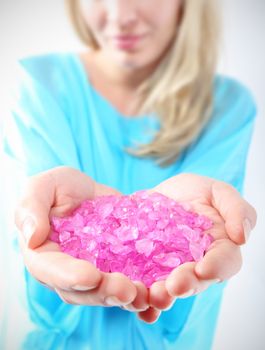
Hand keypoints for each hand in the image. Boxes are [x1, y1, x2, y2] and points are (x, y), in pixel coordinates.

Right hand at [15, 166, 148, 312]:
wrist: (91, 192)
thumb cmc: (61, 187)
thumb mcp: (43, 186)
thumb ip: (31, 207)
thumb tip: (32, 237)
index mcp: (45, 255)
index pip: (52, 270)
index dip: (69, 276)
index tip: (91, 276)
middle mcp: (67, 272)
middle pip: (81, 291)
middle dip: (103, 293)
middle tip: (127, 290)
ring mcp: (94, 273)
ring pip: (105, 293)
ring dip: (124, 297)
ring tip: (145, 294)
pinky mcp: (116, 269)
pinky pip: (127, 283)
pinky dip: (142, 290)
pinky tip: (156, 291)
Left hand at [138, 173, 256, 321]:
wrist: (163, 194)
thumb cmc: (197, 192)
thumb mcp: (218, 192)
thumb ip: (235, 209)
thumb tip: (241, 236)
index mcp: (219, 248)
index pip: (225, 262)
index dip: (216, 267)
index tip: (203, 269)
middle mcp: (196, 265)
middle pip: (196, 281)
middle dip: (186, 285)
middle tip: (173, 286)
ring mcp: (171, 270)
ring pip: (170, 288)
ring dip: (162, 296)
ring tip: (152, 296)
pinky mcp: (148, 270)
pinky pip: (145, 285)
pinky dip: (141, 296)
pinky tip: (135, 297)